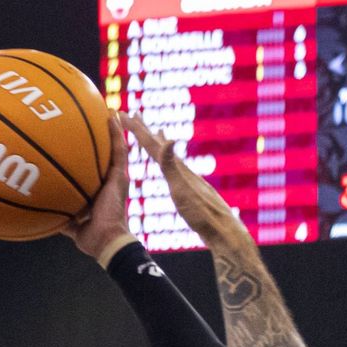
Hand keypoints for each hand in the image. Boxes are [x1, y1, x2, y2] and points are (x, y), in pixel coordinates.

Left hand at [63, 113, 133, 259]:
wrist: (106, 240)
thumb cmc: (92, 238)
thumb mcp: (71, 225)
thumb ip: (60, 216)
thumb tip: (43, 213)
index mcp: (100, 191)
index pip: (96, 169)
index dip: (92, 155)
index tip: (82, 140)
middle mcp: (110, 182)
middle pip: (107, 154)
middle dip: (104, 135)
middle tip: (97, 116)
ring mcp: (117, 178)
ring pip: (116, 147)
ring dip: (113, 128)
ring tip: (109, 109)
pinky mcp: (121, 176)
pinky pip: (120, 150)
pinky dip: (116, 133)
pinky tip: (112, 116)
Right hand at [125, 113, 244, 246]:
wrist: (223, 232)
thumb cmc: (201, 214)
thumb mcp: (182, 190)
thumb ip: (172, 166)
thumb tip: (168, 140)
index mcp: (177, 170)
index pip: (152, 145)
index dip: (137, 129)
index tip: (124, 113)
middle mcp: (183, 171)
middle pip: (160, 146)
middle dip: (145, 130)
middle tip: (134, 114)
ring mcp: (189, 180)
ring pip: (169, 156)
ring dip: (159, 143)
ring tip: (156, 132)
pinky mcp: (193, 191)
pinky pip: (176, 170)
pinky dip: (171, 162)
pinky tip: (174, 165)